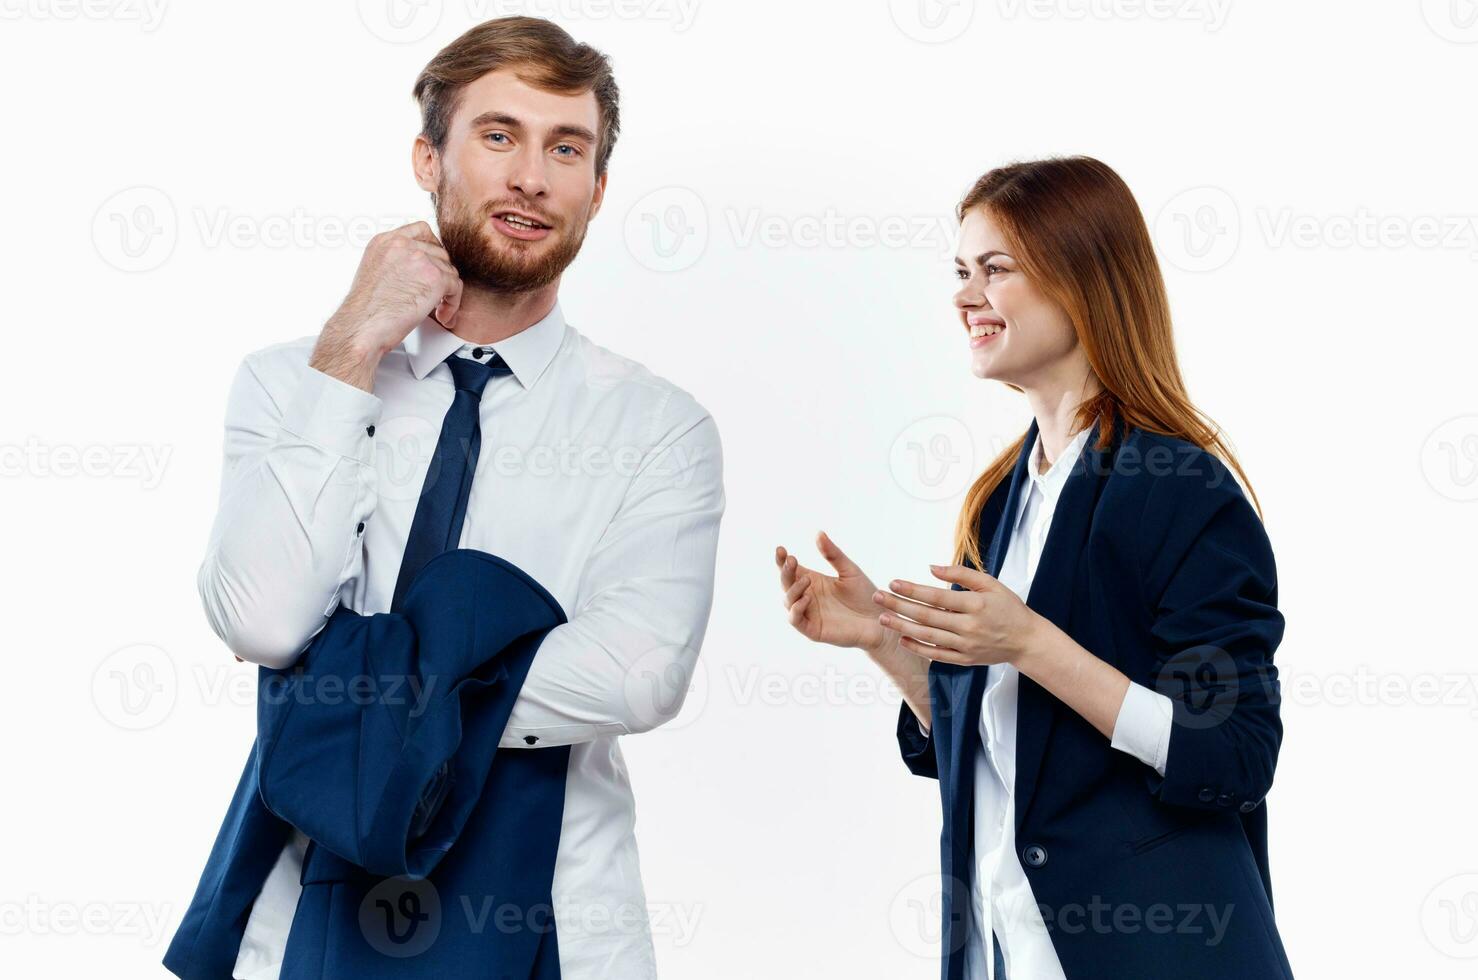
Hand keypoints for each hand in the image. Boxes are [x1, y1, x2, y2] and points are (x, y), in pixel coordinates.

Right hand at [311, 222, 463, 388]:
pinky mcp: (435, 277)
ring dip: (447, 293)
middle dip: (440, 275)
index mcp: (385, 241)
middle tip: (435, 295)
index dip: (432, 250)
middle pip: (439, 253)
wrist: (361, 328)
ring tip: (437, 310)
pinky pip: (456, 287)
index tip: (432, 267)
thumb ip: (396, 261)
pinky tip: (443, 315)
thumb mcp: (375, 272)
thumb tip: (418, 267)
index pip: (421, 230)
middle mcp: (402, 244)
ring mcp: (419, 258)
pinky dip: (453, 304)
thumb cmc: (365, 311)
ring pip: (450, 271)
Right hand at [775, 531, 889, 653]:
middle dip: (785, 571)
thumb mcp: (849, 571)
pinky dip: (797, 609)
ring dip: (793, 589)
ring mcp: (808, 613)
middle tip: (792, 560)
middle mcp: (807, 597)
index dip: (782, 560)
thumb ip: (833, 555)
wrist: (881, 620)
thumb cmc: (865, 595)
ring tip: (807, 579)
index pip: (791, 570)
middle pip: (786, 583)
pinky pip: (796, 620)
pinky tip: (807, 598)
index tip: (781, 549)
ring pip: (788, 601)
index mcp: (813, 581)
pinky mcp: (813, 630)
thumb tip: (819, 533)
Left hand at [874, 563, 1044, 665]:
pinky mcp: (965, 660)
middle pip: (927, 617)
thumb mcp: (991, 584)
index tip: (893, 583)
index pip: (937, 597)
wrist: (1026, 640)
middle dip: (900, 606)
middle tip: (878, 597)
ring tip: (883, 618)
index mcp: (976, 604)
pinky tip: (902, 639)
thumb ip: (961, 574)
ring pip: (929, 636)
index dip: (913, 590)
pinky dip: (918, 648)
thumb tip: (931, 568)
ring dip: (903, 627)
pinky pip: (937, 655)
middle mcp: (970, 626)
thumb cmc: (1008, 607)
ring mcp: (966, 646)